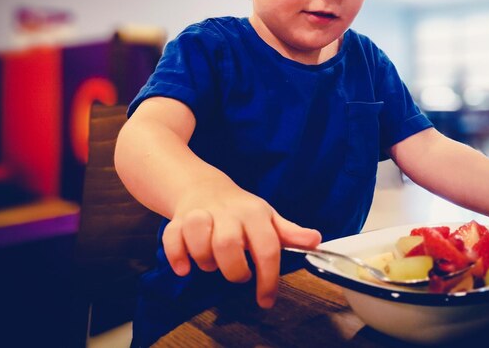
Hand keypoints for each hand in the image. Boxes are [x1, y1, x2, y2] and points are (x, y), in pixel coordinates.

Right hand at [162, 186, 320, 307]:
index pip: (267, 246)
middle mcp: (228, 212)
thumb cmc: (240, 210)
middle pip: (228, 243)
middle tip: (237, 274)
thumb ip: (290, 233)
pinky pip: (172, 237)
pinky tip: (184, 267)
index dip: (269, 278)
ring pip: (199, 236)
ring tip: (212, 263)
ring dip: (204, 259)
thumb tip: (316, 241)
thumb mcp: (268, 218)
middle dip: (233, 270)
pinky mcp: (178, 220)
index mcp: (255, 213)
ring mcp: (202, 214)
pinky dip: (176, 255)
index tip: (266, 299)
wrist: (205, 187)